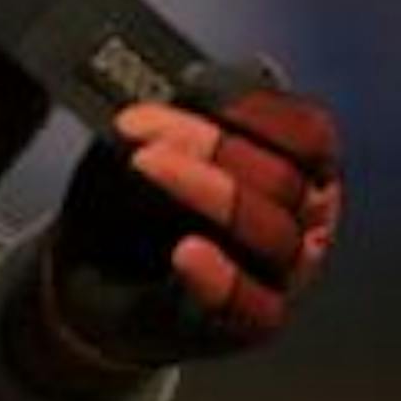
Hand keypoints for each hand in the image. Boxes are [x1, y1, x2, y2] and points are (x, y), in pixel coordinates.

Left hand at [25, 68, 342, 392]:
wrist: (90, 272)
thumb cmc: (135, 197)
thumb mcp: (155, 138)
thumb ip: (196, 106)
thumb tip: (238, 73)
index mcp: (297, 169)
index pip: (309, 134)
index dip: (254, 108)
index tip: (190, 87)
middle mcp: (305, 224)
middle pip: (285, 180)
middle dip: (211, 146)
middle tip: (138, 128)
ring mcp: (282, 279)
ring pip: (273, 235)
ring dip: (207, 191)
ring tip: (146, 165)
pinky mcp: (249, 327)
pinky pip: (251, 307)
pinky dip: (220, 277)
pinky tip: (185, 252)